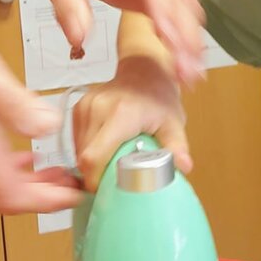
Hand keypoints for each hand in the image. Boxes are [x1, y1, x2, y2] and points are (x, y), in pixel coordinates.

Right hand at [0, 16, 81, 214]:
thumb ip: (14, 102)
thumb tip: (48, 127)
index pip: (14, 196)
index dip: (49, 201)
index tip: (77, 194)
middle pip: (1, 201)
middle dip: (39, 196)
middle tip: (69, 181)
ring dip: (17, 187)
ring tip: (48, 169)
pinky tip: (10, 155)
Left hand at [44, 0, 204, 83]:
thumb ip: (68, 5)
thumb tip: (80, 37)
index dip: (164, 8)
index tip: (170, 39)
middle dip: (185, 35)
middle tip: (186, 71)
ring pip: (186, 5)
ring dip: (191, 40)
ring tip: (191, 74)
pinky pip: (182, 11)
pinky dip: (187, 36)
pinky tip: (188, 60)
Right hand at [71, 56, 191, 189]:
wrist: (144, 69)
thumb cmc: (160, 96)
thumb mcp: (173, 122)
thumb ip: (176, 146)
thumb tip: (184, 168)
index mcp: (120, 114)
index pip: (94, 158)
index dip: (95, 181)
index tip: (107, 191)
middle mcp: (97, 109)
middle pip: (84, 158)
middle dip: (95, 175)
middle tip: (113, 182)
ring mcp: (85, 107)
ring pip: (78, 151)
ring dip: (90, 163)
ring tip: (110, 165)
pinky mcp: (78, 108)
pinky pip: (77, 140)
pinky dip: (88, 151)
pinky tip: (104, 151)